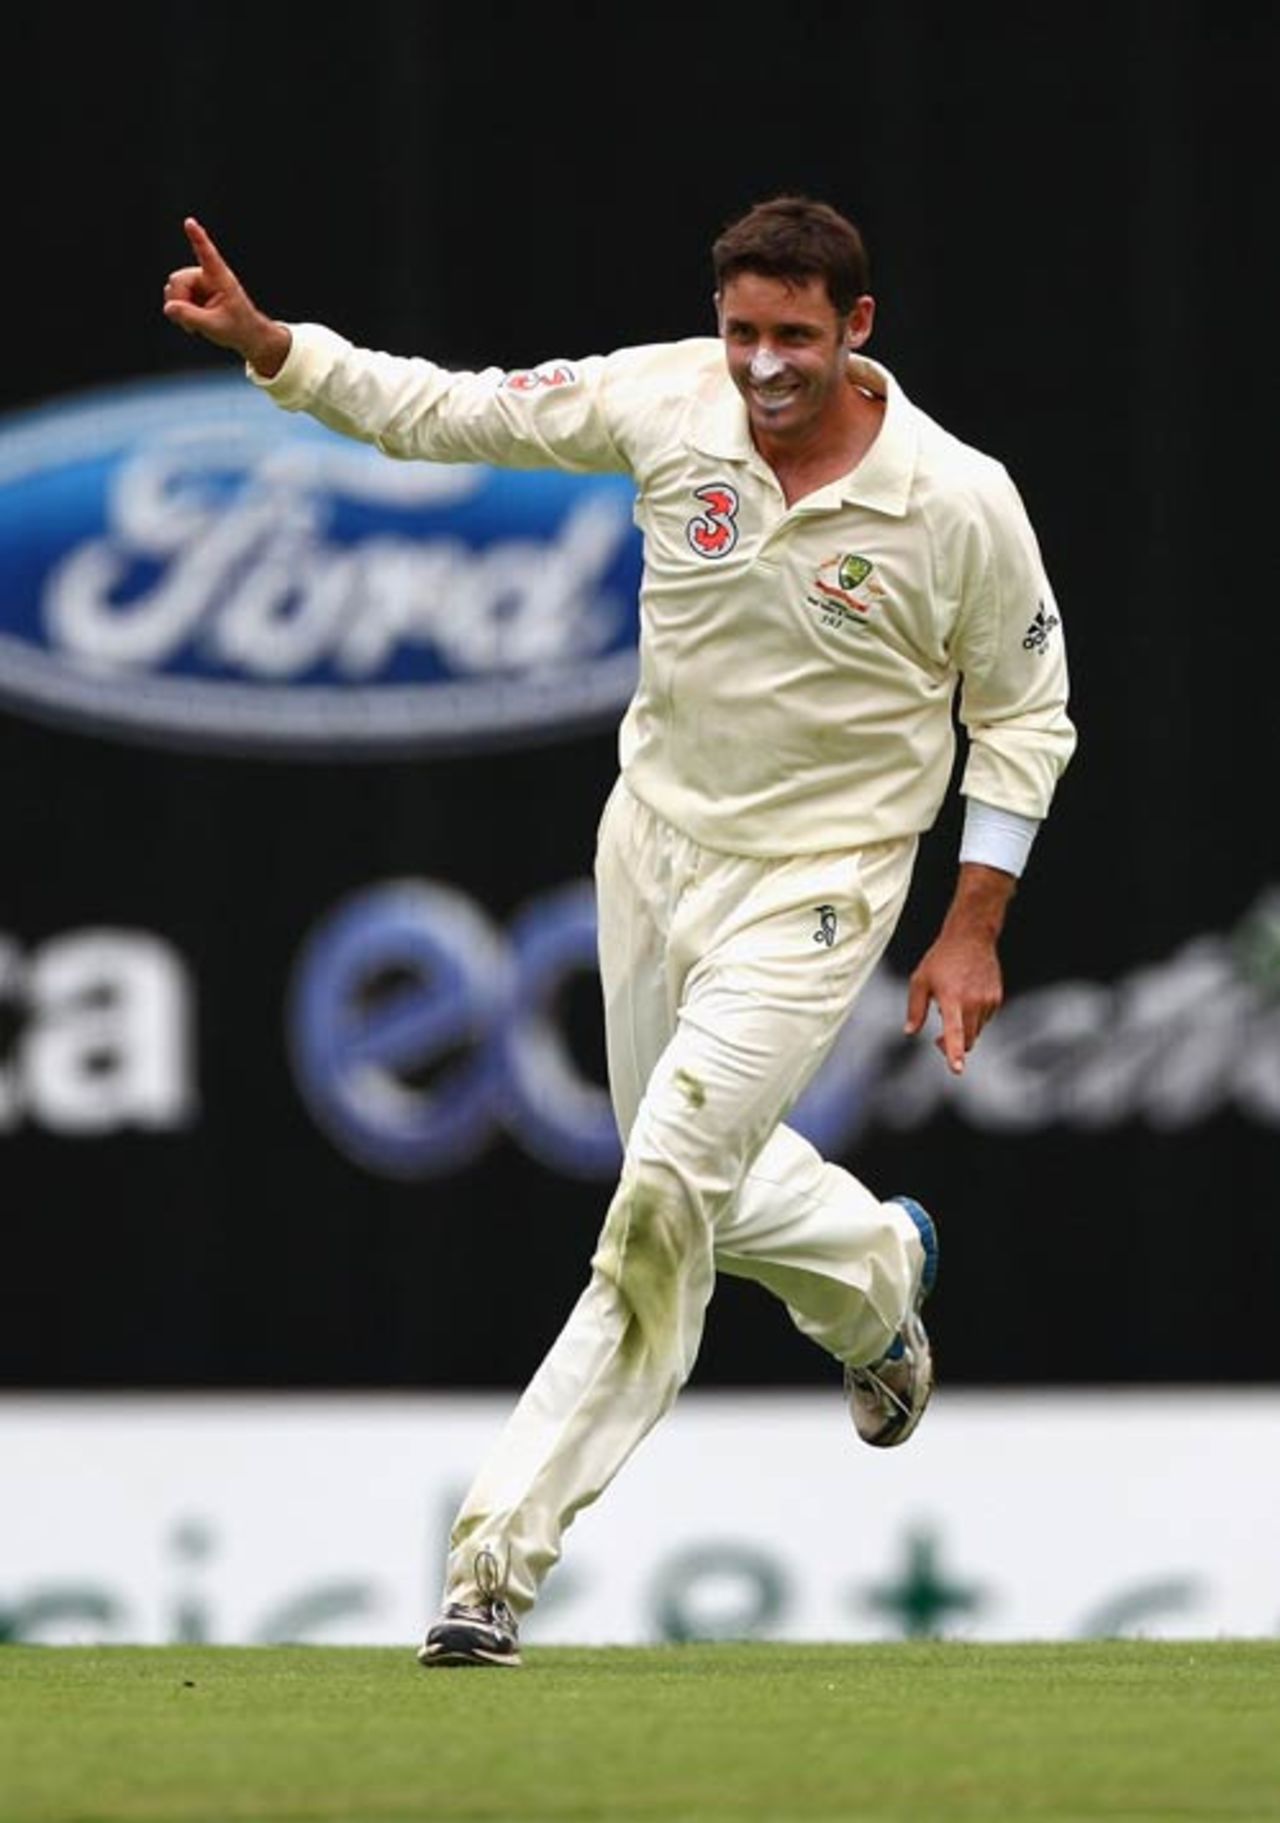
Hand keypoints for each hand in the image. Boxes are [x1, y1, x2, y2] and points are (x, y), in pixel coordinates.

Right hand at [162, 217, 290, 377]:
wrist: (244, 334)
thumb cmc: (237, 327)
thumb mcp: (215, 326)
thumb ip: (191, 317)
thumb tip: (168, 307)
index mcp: (220, 278)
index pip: (207, 255)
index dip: (197, 238)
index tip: (190, 222)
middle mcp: (207, 276)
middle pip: (178, 280)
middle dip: (178, 300)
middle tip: (189, 324)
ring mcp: (197, 283)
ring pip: (173, 288)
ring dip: (179, 308)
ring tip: (194, 325)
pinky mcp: (192, 292)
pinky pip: (173, 297)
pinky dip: (178, 311)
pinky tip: (190, 323)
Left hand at [903, 863, 1013, 1074]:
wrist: (971, 937)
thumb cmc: (941, 959)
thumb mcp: (920, 981)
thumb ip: (915, 1009)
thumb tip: (910, 1032)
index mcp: (951, 998)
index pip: (954, 1031)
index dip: (954, 1051)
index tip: (957, 1069)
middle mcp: (972, 1001)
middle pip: (968, 1040)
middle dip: (954, 1047)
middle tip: (937, 1043)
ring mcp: (987, 1000)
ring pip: (977, 1031)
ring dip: (964, 1030)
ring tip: (951, 1008)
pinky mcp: (997, 998)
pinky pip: (985, 1019)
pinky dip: (974, 1018)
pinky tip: (966, 999)